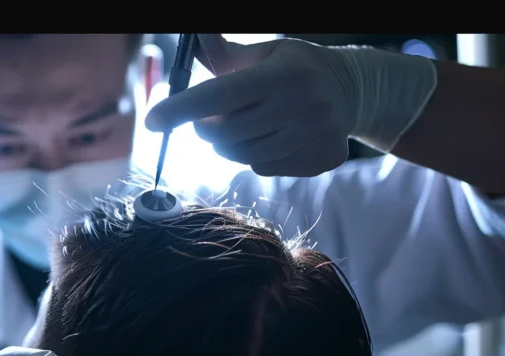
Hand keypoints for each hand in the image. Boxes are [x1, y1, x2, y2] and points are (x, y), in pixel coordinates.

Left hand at [145, 35, 436, 176]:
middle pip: (224, 133)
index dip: (181, 108)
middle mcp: (301, 107)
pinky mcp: (321, 160)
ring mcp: (314, 136)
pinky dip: (256, 156)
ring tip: (246, 123)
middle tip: (211, 117)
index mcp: (282, 75)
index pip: (220, 95)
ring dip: (229, 143)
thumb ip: (224, 55)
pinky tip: (272, 136)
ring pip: (241, 156)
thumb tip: (191, 39)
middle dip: (207, 127)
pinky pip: (264, 168)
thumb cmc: (294, 67)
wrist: (353, 90)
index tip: (151, 121)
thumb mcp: (264, 53)